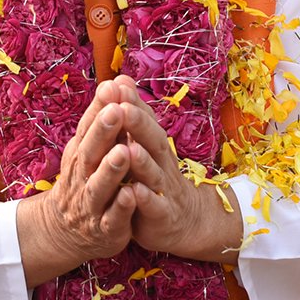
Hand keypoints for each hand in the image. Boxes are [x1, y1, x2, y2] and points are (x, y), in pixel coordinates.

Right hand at [17, 80, 139, 285]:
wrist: (64, 232)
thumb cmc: (85, 180)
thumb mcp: (91, 148)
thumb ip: (104, 118)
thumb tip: (117, 80)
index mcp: (82, 154)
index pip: (88, 127)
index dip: (99, 109)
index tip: (111, 88)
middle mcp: (82, 176)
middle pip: (91, 152)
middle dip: (103, 132)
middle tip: (116, 111)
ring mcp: (92, 203)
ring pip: (100, 186)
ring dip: (111, 169)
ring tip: (124, 151)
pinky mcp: (106, 228)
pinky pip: (112, 218)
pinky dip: (121, 208)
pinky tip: (131, 196)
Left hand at [106, 76, 241, 262]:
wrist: (182, 220)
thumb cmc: (155, 177)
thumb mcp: (145, 144)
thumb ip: (133, 115)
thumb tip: (120, 79)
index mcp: (153, 145)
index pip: (144, 120)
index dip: (132, 103)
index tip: (117, 85)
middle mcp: (161, 164)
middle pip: (152, 141)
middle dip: (138, 125)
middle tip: (123, 108)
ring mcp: (163, 190)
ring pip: (152, 174)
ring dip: (142, 161)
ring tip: (129, 149)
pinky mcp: (161, 215)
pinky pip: (153, 207)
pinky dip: (144, 200)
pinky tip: (134, 192)